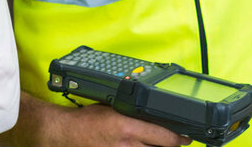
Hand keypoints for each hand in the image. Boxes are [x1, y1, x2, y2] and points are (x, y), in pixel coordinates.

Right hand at [39, 102, 191, 146]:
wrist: (66, 135)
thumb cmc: (86, 120)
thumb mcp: (112, 108)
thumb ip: (132, 113)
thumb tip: (152, 115)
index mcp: (128, 127)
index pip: (164, 137)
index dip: (179, 138)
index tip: (186, 137)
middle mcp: (128, 145)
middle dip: (170, 146)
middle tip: (176, 142)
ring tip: (157, 145)